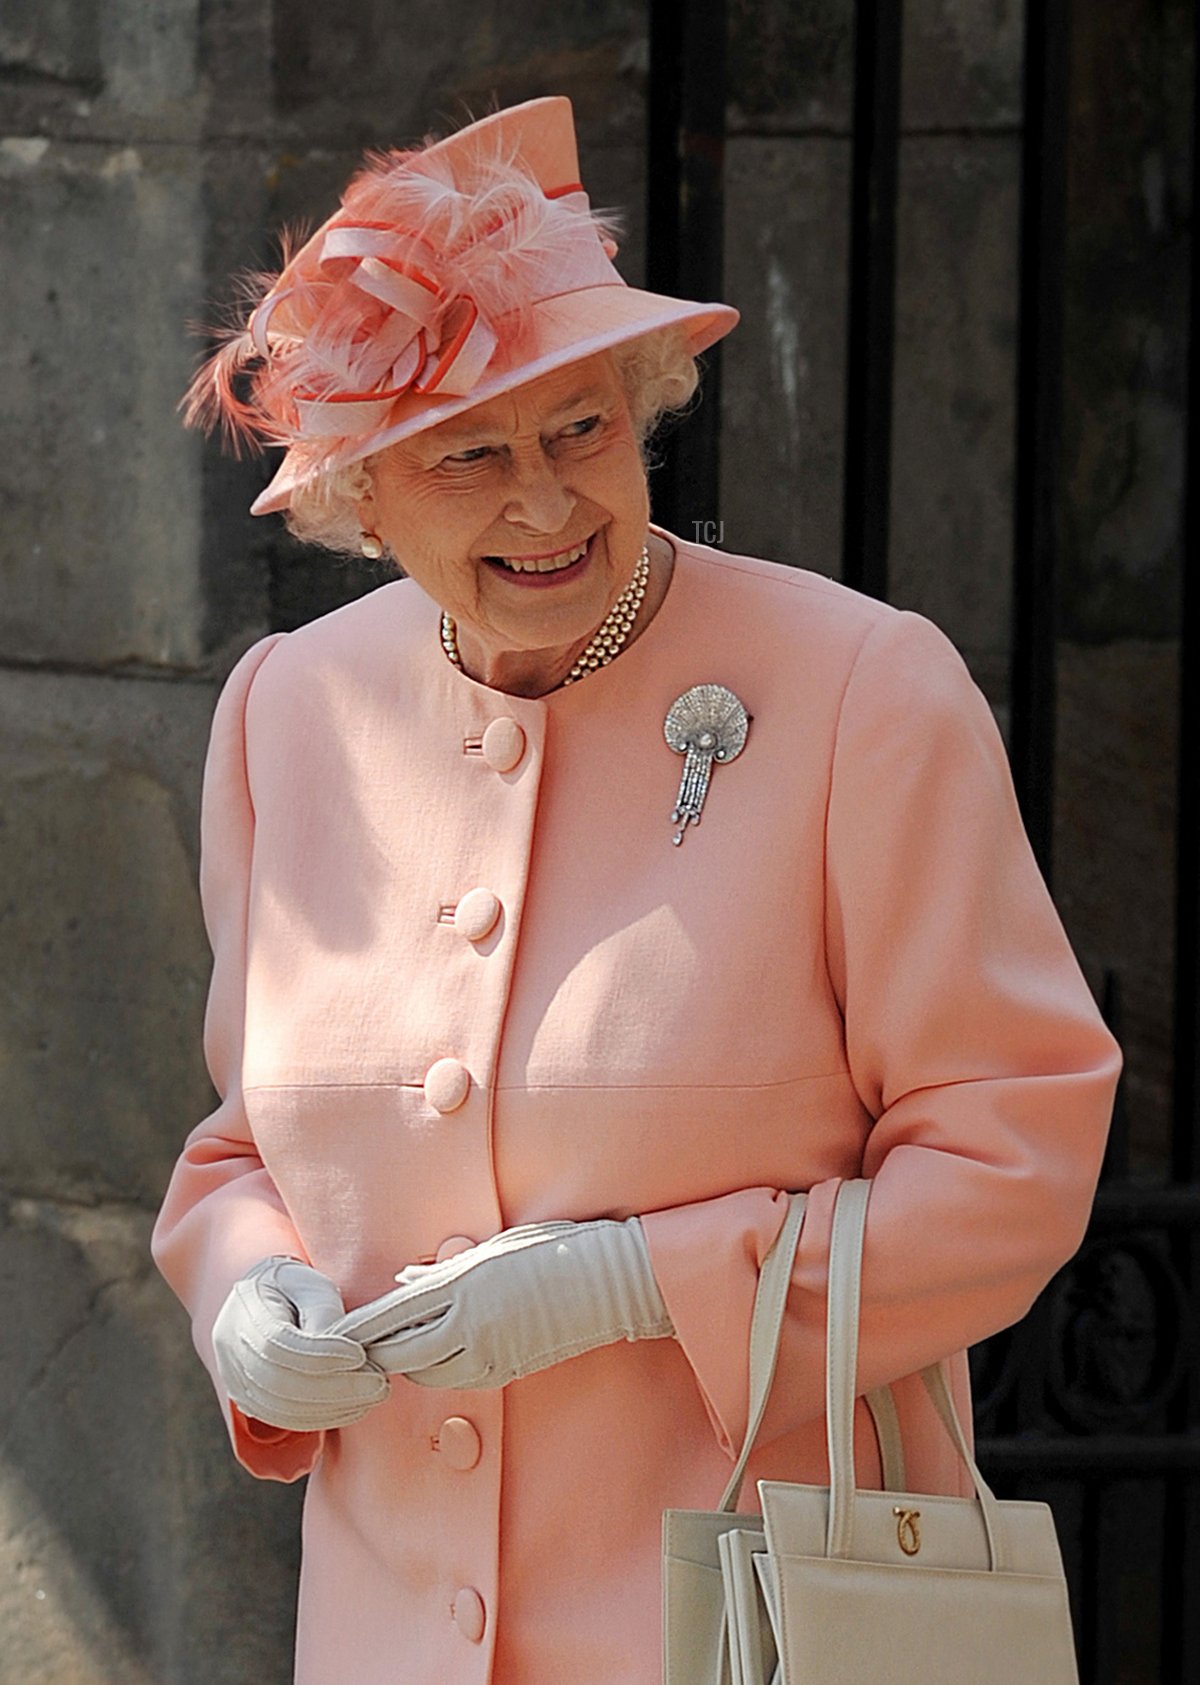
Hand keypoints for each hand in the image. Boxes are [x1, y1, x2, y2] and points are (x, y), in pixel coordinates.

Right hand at [212, 1257, 389, 1430]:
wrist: (266, 1301)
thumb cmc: (294, 1288)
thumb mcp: (311, 1285)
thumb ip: (323, 1312)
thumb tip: (341, 1347)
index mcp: (245, 1313)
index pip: (277, 1345)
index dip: (320, 1355)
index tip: (360, 1354)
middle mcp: (231, 1353)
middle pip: (281, 1383)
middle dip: (336, 1388)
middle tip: (379, 1383)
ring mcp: (237, 1382)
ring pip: (283, 1409)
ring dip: (334, 1407)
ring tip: (373, 1393)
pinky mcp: (251, 1402)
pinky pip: (285, 1419)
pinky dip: (322, 1417)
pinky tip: (353, 1405)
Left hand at [331, 1219, 673, 1389]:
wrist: (607, 1280)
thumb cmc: (552, 1249)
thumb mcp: (494, 1248)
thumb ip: (444, 1271)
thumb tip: (404, 1282)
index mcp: (462, 1284)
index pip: (392, 1314)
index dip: (359, 1329)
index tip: (335, 1335)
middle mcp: (470, 1322)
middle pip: (400, 1354)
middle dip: (376, 1355)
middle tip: (359, 1353)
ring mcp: (489, 1351)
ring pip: (426, 1373)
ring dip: (409, 1365)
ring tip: (399, 1352)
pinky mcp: (507, 1370)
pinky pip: (459, 1379)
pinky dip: (441, 1372)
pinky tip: (441, 1356)